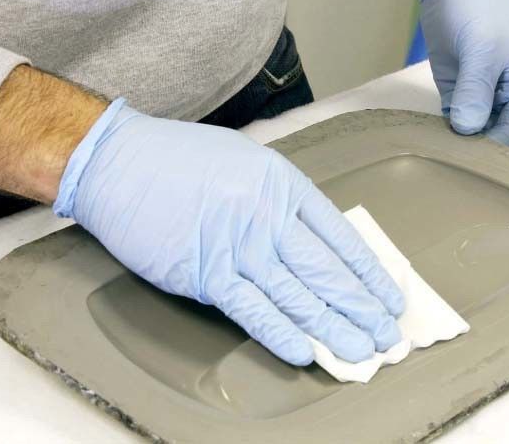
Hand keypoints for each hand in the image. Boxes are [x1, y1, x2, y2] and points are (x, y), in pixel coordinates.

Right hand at [54, 100, 404, 365]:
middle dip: (362, 308)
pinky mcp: (204, 274)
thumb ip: (285, 200)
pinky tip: (306, 349)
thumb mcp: (250, 162)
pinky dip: (281, 332)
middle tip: (387, 334)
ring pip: (298, 296)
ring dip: (333, 327)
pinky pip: (252, 309)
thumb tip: (316, 239)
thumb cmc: (181, 158)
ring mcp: (238, 247)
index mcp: (284, 186)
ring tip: (361, 349)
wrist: (120, 161)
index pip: (340, 238)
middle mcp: (268, 218)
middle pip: (327, 272)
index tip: (388, 296)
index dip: (369, 273)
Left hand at [409, 0, 508, 148]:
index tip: (466, 157)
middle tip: (447, 159)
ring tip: (436, 151)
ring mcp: (483, 101)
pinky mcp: (459, 98)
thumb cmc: (479, 8)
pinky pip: (453, 125)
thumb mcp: (479, 48)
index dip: (492, 147)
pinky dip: (443, 132)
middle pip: (495, 141)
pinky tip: (429, 138)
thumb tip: (468, 129)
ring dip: (456, 143)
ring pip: (473, 137)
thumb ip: (476, 90)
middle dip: (474, 150)